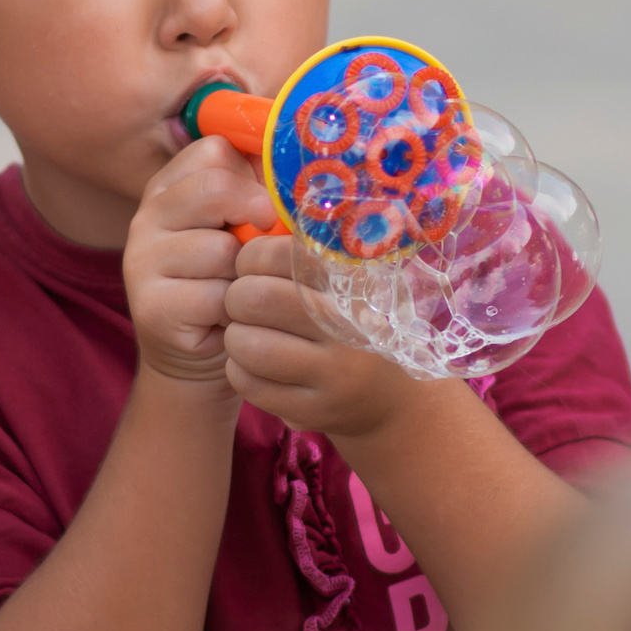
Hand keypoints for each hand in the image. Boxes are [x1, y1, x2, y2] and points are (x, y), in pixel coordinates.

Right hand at [123, 140, 277, 386]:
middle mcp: (146, 216)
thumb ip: (261, 194)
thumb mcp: (245, 230)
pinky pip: (215, 296)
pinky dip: (234, 311)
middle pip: (214, 189)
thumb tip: (304, 171)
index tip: (266, 207)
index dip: (252, 176)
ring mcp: (141, 260)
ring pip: (220, 248)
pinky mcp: (150, 305)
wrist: (203, 356)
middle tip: (262, 248)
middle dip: (254, 217)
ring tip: (241, 289)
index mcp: (169, 186)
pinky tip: (228, 318)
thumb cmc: (233, 282)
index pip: (214, 151)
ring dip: (245, 274)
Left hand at [222, 235, 424, 437]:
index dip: (252, 255)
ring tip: (248, 333)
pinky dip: (238, 369)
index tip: (252, 264)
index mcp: (354, 285)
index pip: (282, 255)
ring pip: (246, 345)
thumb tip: (252, 218)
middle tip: (244, 300)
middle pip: (255, 298)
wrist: (394, 402)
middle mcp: (348, 330)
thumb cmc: (360, 327)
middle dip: (236, 296)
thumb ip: (312, 255)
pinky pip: (247, 382)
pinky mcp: (312, 412)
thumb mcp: (353, 285)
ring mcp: (332, 376)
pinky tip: (255, 364)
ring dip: (236, 336)